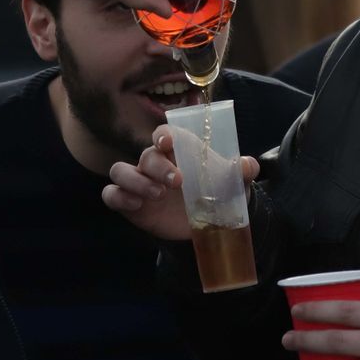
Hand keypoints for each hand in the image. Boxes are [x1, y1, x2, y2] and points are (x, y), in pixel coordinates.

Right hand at [102, 124, 258, 240]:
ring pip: (119, 171)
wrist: (207, 225)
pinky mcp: (129, 203)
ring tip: (157, 195)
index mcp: (177, 151)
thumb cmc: (216, 194)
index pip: (164, 133)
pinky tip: (135, 206)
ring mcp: (139, 183)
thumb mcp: (231, 185)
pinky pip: (111, 194)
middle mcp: (155, 163)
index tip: (168, 142)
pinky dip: (118, 197)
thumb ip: (239, 173)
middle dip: (158, 167)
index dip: (163, 135)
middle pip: (145, 155)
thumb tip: (249, 165)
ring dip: (134, 180)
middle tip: (177, 183)